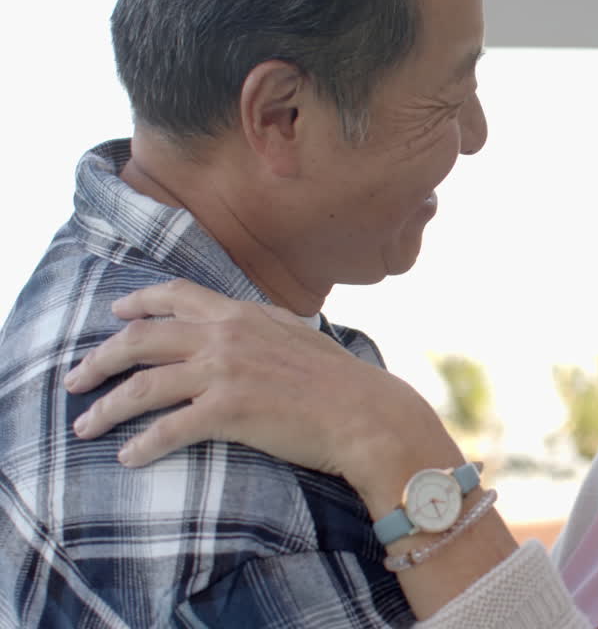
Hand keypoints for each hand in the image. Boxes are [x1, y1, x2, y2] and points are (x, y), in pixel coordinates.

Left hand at [66, 279, 462, 504]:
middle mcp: (227, 336)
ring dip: (105, 409)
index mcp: (243, 314)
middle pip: (141, 339)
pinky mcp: (228, 412)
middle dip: (99, 360)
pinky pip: (168, 429)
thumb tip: (250, 326)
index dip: (137, 303)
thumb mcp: (298, 336)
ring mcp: (225, 372)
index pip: (176, 296)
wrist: (367, 414)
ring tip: (84, 426)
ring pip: (142, 387)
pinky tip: (128, 456)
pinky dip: (141, 445)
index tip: (114, 313)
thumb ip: (264, 327)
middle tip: (76, 380)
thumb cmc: (341, 382)